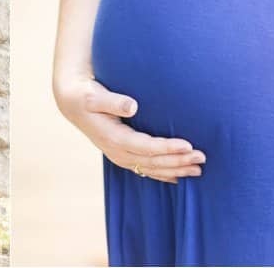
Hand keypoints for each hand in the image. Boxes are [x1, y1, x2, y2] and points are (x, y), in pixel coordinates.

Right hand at [54, 74, 205, 183]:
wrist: (71, 102)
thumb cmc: (85, 95)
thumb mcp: (94, 96)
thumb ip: (113, 101)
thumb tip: (132, 106)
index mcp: (113, 137)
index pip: (145, 147)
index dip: (167, 148)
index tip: (188, 145)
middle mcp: (117, 151)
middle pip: (152, 161)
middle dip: (178, 161)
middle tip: (202, 157)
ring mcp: (119, 155)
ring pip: (151, 168)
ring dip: (175, 169)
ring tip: (198, 169)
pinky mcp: (122, 154)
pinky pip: (145, 169)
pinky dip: (162, 174)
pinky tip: (177, 177)